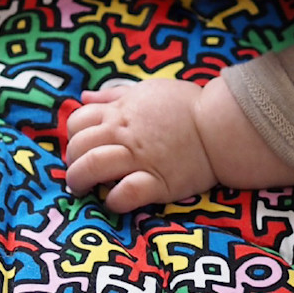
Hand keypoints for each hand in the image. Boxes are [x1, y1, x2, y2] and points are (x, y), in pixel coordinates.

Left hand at [65, 79, 216, 211]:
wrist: (221, 127)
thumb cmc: (187, 107)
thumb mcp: (147, 90)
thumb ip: (115, 95)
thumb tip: (86, 96)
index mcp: (121, 112)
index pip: (78, 121)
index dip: (74, 136)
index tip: (81, 147)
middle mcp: (124, 134)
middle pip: (79, 146)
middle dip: (72, 162)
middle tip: (78, 174)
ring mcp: (140, 158)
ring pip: (93, 167)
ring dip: (80, 181)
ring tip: (83, 190)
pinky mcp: (157, 183)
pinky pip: (124, 194)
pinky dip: (113, 200)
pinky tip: (114, 201)